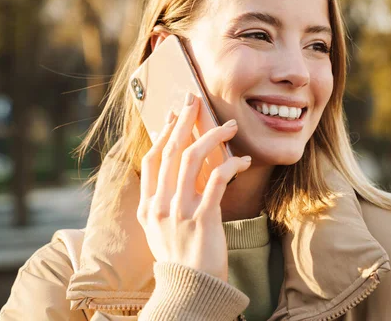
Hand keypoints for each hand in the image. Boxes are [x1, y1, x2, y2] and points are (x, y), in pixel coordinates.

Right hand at [137, 92, 250, 281]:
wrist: (190, 290)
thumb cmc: (181, 259)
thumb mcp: (161, 230)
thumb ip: (164, 202)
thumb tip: (179, 173)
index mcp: (147, 205)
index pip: (151, 159)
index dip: (162, 133)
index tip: (173, 115)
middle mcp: (159, 204)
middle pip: (170, 151)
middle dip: (184, 121)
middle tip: (195, 101)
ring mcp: (179, 211)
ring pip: (192, 158)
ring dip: (212, 136)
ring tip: (229, 125)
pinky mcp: (202, 218)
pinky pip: (217, 180)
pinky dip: (231, 165)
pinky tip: (242, 160)